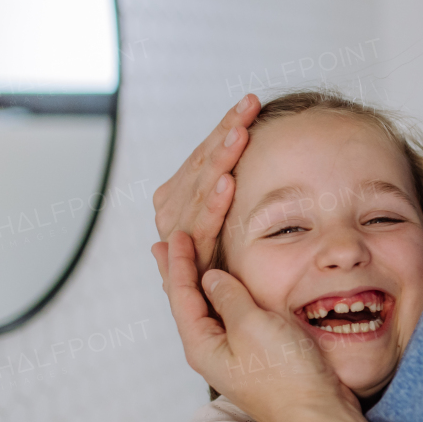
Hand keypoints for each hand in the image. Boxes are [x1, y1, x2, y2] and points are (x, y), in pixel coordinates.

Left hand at [151, 232, 357, 421]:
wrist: (317, 415)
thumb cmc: (286, 376)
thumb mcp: (253, 326)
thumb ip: (229, 297)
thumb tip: (211, 279)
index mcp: (202, 345)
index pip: (182, 294)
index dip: (178, 261)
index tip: (175, 234)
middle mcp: (211, 352)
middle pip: (187, 303)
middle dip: (176, 272)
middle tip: (161, 246)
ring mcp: (232, 356)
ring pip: (207, 310)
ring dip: (197, 282)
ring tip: (186, 263)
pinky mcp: (254, 357)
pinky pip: (228, 318)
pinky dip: (222, 296)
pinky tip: (225, 293)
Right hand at [152, 94, 261, 275]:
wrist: (216, 318)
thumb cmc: (228, 266)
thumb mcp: (227, 221)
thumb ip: (226, 191)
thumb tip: (241, 142)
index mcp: (178, 198)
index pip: (205, 153)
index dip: (226, 127)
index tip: (250, 102)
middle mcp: (171, 212)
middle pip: (203, 164)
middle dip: (226, 132)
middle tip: (248, 107)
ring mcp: (177, 234)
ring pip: (203, 188)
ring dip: (221, 159)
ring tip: (239, 133)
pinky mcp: (188, 257)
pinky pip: (204, 225)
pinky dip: (214, 203)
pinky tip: (227, 182)